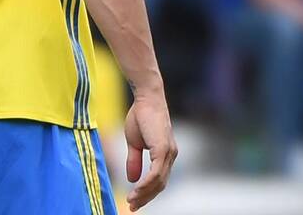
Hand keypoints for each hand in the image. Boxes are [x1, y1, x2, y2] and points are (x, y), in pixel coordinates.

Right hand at [124, 89, 177, 211]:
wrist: (146, 98)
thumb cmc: (140, 116)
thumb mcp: (134, 142)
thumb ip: (134, 160)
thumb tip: (132, 179)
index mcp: (165, 155)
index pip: (158, 180)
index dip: (146, 192)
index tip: (133, 201)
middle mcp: (170, 156)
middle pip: (160, 185)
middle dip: (146, 197)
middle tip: (132, 207)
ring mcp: (169, 153)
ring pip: (159, 182)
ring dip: (144, 193)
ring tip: (131, 200)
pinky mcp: (163, 149)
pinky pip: (156, 173)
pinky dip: (147, 183)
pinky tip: (137, 189)